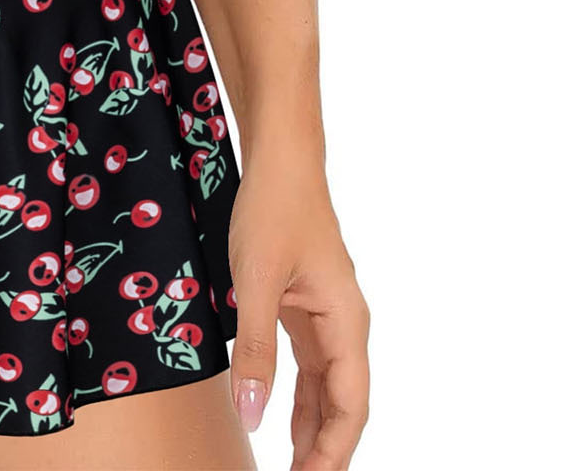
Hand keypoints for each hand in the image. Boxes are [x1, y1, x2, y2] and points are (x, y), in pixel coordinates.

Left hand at [227, 156, 369, 468]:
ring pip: (326, 386)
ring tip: (293, 465)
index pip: (351, 404)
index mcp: (346, 322)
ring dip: (312, 426)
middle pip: (343, 403)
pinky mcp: (304, 305)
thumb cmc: (272, 211)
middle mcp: (344, 324)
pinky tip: (281, 418)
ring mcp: (326, 315)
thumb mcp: (256, 280)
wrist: (280, 162)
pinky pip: (308, 363)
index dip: (334, 449)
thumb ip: (255, 348)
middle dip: (324, 447)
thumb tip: (251, 413)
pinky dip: (298, 395)